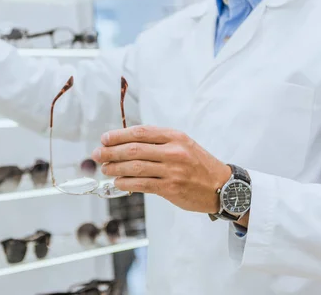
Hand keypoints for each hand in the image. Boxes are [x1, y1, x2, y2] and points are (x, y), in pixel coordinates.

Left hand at [93, 126, 231, 213]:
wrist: (222, 187)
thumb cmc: (198, 164)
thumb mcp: (182, 144)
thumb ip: (157, 142)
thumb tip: (125, 143)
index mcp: (175, 137)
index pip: (140, 132)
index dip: (118, 135)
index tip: (104, 139)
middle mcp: (174, 152)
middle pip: (134, 150)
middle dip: (111, 152)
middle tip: (97, 154)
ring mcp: (172, 171)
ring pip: (135, 168)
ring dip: (115, 168)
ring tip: (104, 169)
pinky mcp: (171, 189)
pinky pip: (142, 184)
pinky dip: (126, 183)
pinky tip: (117, 182)